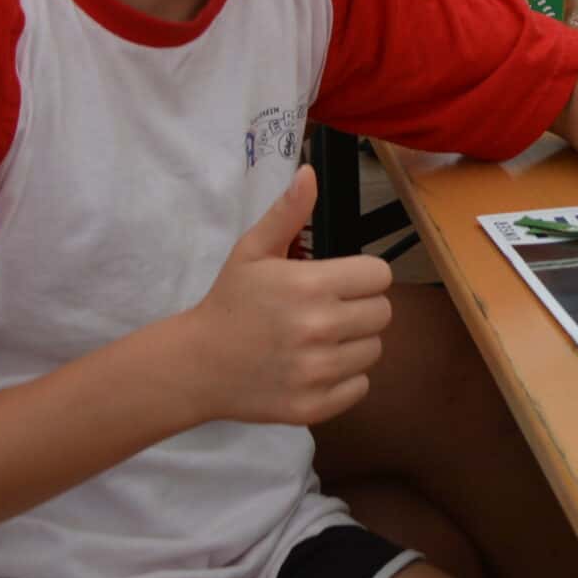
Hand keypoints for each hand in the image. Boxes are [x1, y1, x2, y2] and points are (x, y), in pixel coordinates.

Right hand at [178, 167, 393, 426]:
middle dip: (360, 308)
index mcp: (310, 286)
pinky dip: (344, 379)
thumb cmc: (230, 301)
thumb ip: (287, 212)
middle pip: (382, 313)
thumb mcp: (252, 250)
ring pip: (374, 351)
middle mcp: (319, 329)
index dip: (362, 277)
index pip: (380, 276)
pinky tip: (314, 367)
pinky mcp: (312, 406)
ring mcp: (316, 372)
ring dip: (353, 343)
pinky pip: (360, 387)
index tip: (338, 282)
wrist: (195, 365)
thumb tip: (309, 172)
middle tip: (327, 310)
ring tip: (318, 339)